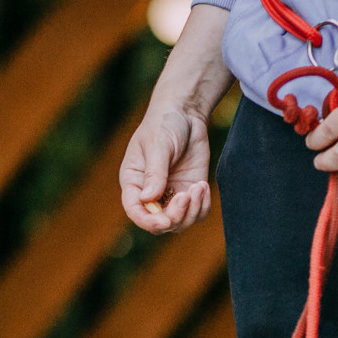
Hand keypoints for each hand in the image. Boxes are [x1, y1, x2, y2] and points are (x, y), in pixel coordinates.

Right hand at [120, 106, 211, 233]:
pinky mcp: (190, 193)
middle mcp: (151, 195)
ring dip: (192, 211)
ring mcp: (171, 196)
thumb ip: (154, 172)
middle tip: (187, 194)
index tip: (165, 220)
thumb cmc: (164, 124)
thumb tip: (148, 199)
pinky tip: (203, 185)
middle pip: (159, 223)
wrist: (186, 114)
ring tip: (198, 186)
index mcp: (134, 183)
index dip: (148, 221)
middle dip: (175, 216)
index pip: (135, 211)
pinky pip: (197, 213)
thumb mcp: (158, 145)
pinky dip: (202, 206)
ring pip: (180, 223)